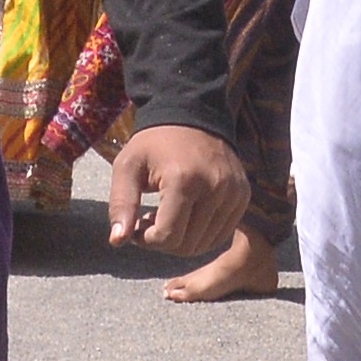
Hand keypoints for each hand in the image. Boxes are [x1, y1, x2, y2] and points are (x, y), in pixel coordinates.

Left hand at [109, 126, 248, 258]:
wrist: (192, 115)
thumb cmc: (154, 143)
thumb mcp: (127, 166)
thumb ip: (121, 204)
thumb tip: (117, 241)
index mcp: (183, 179)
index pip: (167, 237)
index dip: (146, 239)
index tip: (137, 223)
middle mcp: (215, 187)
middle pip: (186, 245)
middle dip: (163, 240)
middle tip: (149, 220)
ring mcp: (233, 193)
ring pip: (205, 245)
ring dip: (182, 240)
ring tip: (168, 216)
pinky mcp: (243, 196)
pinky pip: (221, 234)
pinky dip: (201, 234)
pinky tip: (187, 215)